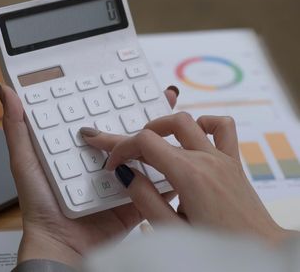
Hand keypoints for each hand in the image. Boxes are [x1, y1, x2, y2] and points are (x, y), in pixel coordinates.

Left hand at [0, 83, 178, 265]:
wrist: (61, 246)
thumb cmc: (38, 206)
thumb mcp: (24, 161)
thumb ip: (17, 127)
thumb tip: (5, 90)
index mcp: (77, 147)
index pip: (98, 115)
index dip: (112, 96)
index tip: (129, 76)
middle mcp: (100, 159)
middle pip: (127, 130)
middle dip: (146, 112)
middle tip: (163, 94)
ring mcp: (120, 178)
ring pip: (146, 153)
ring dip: (163, 138)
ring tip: (178, 121)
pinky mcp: (135, 198)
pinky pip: (157, 183)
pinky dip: (170, 170)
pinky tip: (185, 154)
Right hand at [84, 112, 291, 243]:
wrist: (259, 251)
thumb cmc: (218, 247)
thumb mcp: (171, 229)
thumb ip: (144, 198)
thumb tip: (126, 174)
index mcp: (188, 175)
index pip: (144, 142)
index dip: (121, 148)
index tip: (113, 165)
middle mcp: (206, 160)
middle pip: (160, 130)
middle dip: (134, 137)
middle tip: (120, 151)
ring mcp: (221, 158)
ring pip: (188, 121)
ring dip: (164, 126)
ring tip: (151, 142)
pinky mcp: (232, 162)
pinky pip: (222, 127)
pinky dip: (204, 124)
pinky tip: (192, 137)